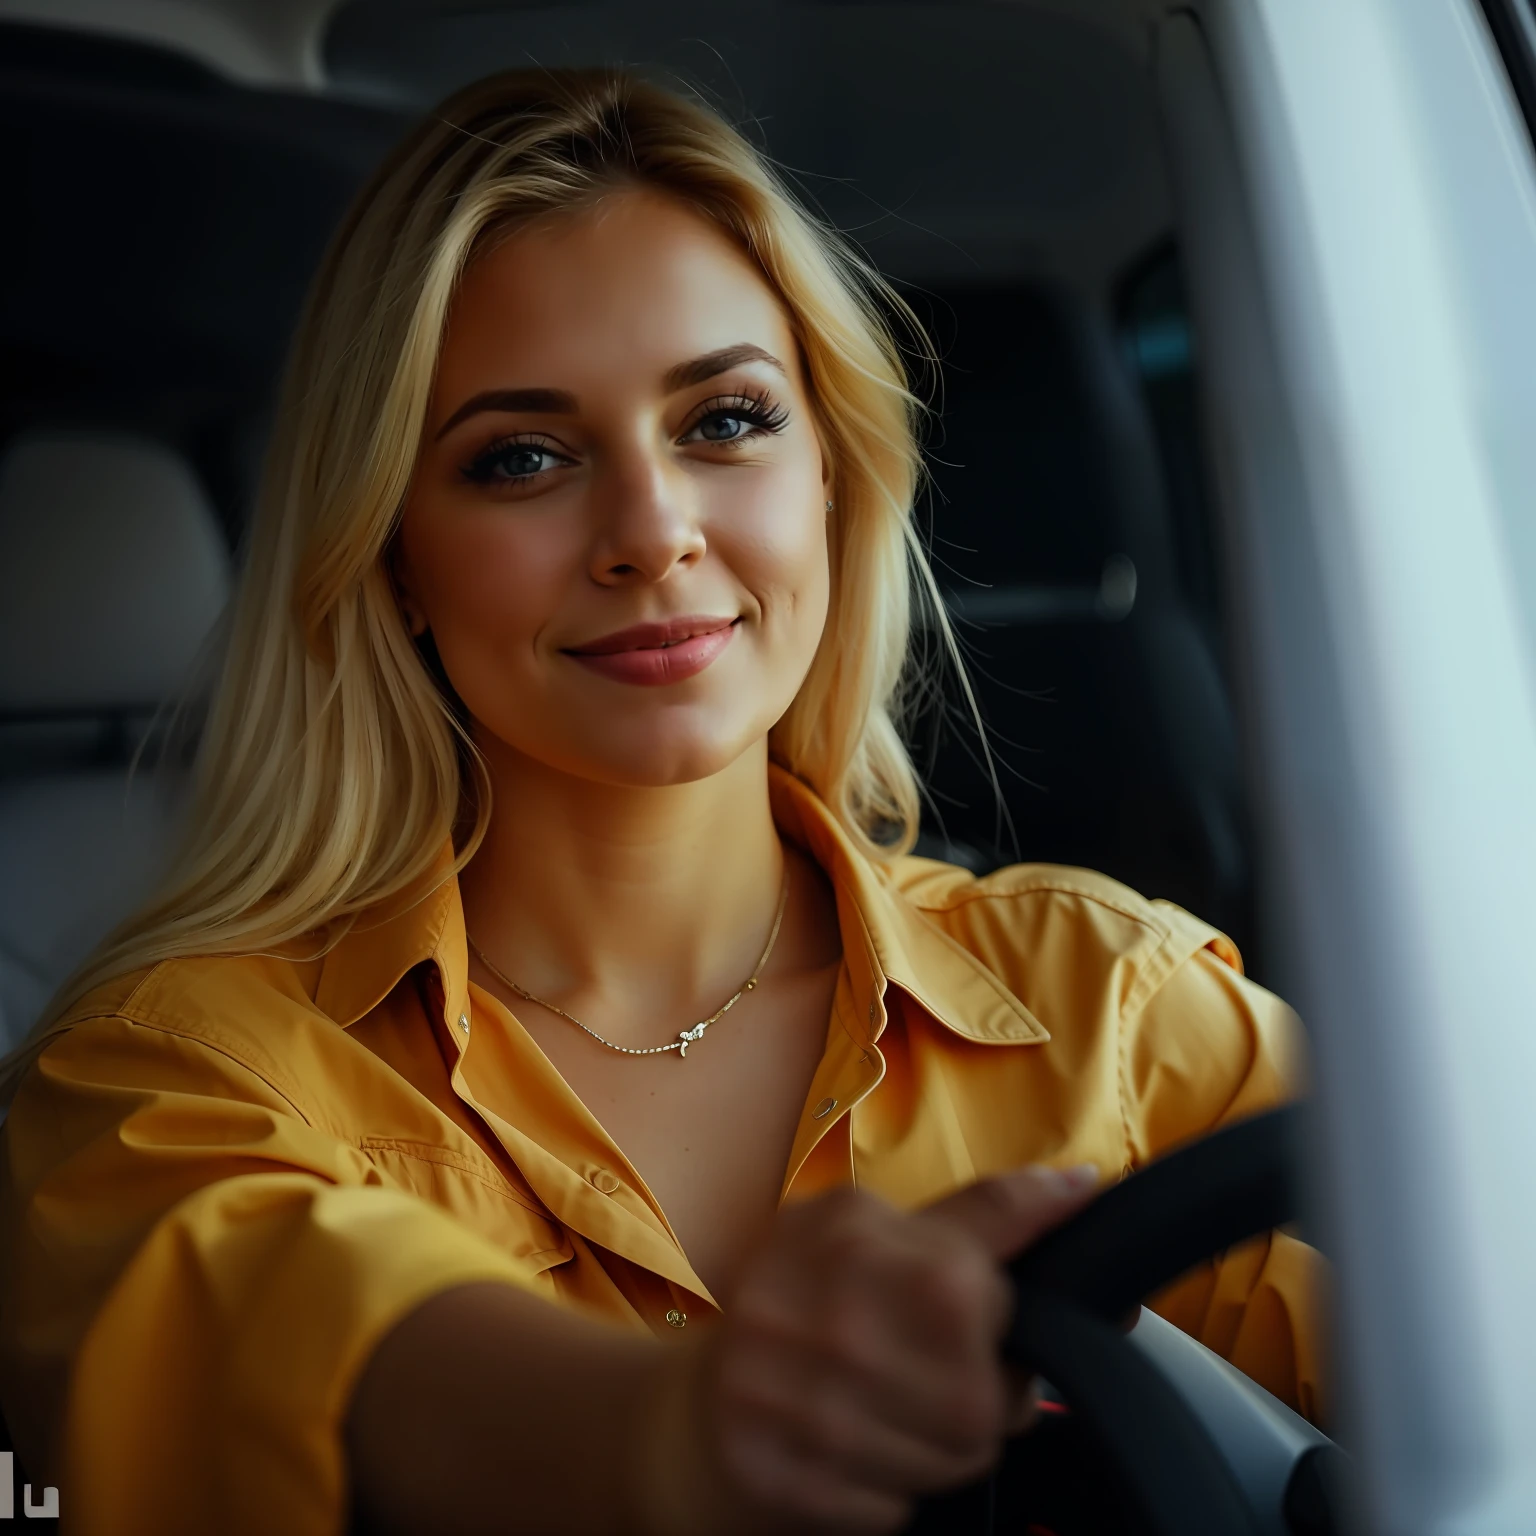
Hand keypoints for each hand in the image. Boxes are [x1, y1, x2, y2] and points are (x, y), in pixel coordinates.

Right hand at [644, 1164, 1099, 1533]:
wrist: (696, 1409)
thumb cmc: (811, 1310)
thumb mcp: (878, 1237)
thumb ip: (982, 1221)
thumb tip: (1083, 1185)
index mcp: (846, 1225)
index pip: (974, 1279)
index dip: (1005, 1321)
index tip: (991, 1324)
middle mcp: (809, 1297)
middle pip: (981, 1392)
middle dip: (977, 1401)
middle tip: (931, 1385)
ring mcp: (782, 1386)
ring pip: (945, 1455)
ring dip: (934, 1452)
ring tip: (886, 1418)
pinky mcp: (770, 1467)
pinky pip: (893, 1505)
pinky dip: (887, 1493)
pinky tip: (849, 1455)